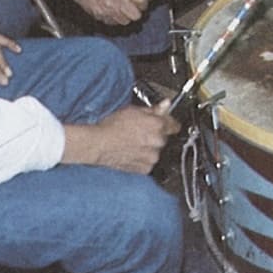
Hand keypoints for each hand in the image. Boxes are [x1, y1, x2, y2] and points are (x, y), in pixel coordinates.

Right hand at [62, 0, 148, 25]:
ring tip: (120, 9)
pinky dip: (114, 19)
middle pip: (136, 16)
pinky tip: (111, 11)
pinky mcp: (101, 17)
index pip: (142, 1)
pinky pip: (113, 23)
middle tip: (133, 8)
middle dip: (136, 12)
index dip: (143, 3)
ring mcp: (108, 10)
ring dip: (125, 17)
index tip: (141, 3)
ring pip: (125, 21)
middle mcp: (117, 1)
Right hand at [62, 103, 179, 173]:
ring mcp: (152, 157)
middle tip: (141, 132)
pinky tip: (131, 153)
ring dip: (149, 148)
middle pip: (164, 137)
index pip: (174, 124)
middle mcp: (158, 142)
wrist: (98, 144)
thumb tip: (166, 104)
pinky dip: (143, 159)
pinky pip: (149, 162)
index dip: (168, 123)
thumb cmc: (112, 126)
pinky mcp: (145, 169)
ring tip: (133, 143)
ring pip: (156, 150)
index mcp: (158, 125)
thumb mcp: (134, 110)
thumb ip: (154, 109)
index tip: (166, 123)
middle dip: (156, 135)